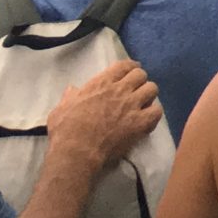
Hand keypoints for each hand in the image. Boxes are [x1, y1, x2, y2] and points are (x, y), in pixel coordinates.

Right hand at [46, 61, 161, 170]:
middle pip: (141, 75)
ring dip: (148, 96)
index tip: (131, 72)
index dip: (130, 68)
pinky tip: (146, 120)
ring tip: (142, 105)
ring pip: (152, 89)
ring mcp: (132, 105)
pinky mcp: (140, 123)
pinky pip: (157, 111)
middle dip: (139, 82)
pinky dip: (153, 114)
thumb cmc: (65, 131)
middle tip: (135, 91)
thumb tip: (72, 89)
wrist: (76, 152)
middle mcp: (120, 90)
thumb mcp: (60, 109)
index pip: (124, 65)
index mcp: (101, 83)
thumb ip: (69, 97)